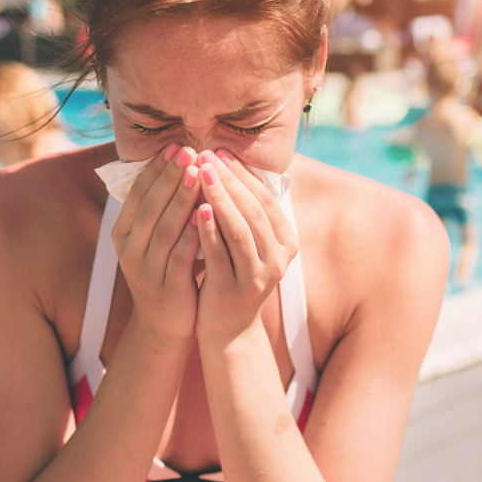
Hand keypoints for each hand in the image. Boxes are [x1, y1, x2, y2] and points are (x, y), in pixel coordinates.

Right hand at [110, 145, 203, 342]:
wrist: (165, 326)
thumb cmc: (166, 272)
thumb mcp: (156, 240)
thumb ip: (162, 210)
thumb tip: (179, 165)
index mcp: (123, 235)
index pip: (137, 195)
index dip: (155, 169)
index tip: (174, 147)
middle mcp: (128, 251)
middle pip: (150, 207)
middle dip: (169, 176)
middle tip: (188, 151)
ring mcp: (145, 270)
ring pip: (164, 228)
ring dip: (181, 198)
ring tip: (198, 173)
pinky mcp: (166, 287)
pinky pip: (180, 254)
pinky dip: (193, 231)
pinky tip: (207, 212)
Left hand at [192, 150, 298, 343]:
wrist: (228, 330)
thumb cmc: (232, 275)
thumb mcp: (247, 244)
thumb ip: (245, 212)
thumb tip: (227, 164)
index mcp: (286, 243)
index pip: (265, 200)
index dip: (243, 174)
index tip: (220, 152)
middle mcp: (277, 259)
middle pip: (254, 211)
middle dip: (230, 180)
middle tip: (207, 155)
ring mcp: (258, 277)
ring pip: (240, 230)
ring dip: (220, 198)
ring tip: (202, 173)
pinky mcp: (233, 291)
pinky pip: (220, 254)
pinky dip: (209, 230)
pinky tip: (195, 209)